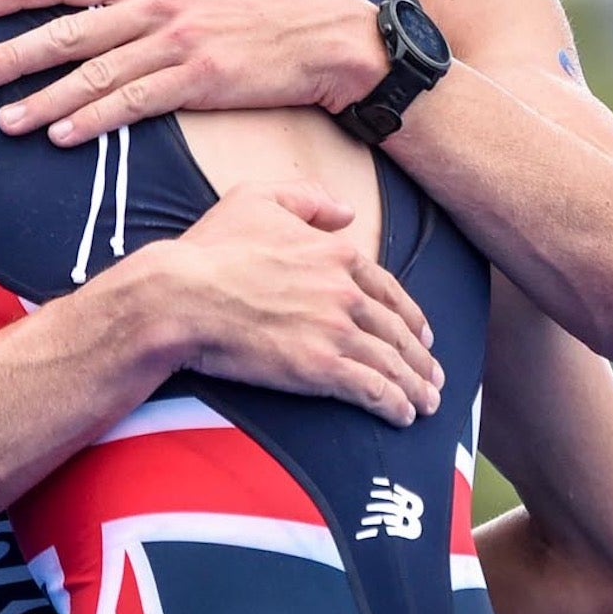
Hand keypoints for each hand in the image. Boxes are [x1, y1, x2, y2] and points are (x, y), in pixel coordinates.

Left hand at [0, 0, 385, 146]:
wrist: (318, 34)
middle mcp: (155, 4)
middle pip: (70, 29)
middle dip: (15, 52)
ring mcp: (175, 43)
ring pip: (95, 73)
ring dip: (45, 97)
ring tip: (6, 120)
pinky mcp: (196, 80)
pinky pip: (133, 103)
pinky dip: (95, 120)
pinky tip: (63, 135)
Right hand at [147, 181, 443, 427]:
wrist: (181, 296)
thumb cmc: (210, 249)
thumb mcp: (256, 198)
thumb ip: (306, 198)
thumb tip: (346, 211)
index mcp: (334, 253)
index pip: (386, 289)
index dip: (409, 315)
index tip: (420, 334)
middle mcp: (344, 291)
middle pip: (396, 330)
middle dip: (419, 357)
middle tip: (432, 376)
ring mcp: (335, 331)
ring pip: (391, 362)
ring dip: (415, 386)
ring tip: (426, 403)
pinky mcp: (320, 369)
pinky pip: (371, 389)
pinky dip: (394, 404)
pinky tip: (402, 415)